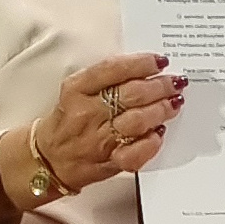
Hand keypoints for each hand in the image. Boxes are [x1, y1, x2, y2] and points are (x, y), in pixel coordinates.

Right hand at [21, 53, 184, 203]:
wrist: (48, 160)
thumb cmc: (67, 122)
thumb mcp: (76, 91)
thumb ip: (106, 79)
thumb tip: (144, 70)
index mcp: (76, 90)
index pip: (113, 69)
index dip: (141, 63)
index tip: (160, 61)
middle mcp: (87, 113)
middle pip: (131, 94)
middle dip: (160, 86)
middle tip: (176, 82)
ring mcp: (98, 139)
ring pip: (137, 120)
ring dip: (161, 109)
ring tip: (175, 101)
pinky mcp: (108, 162)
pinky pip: (135, 153)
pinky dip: (151, 142)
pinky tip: (159, 133)